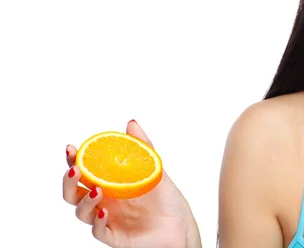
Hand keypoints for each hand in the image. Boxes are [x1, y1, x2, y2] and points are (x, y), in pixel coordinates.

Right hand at [63, 120, 201, 247]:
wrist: (180, 224)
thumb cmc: (166, 198)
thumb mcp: (154, 168)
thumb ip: (141, 146)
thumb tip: (131, 123)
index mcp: (109, 184)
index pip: (84, 171)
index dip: (73, 160)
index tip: (71, 148)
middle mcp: (104, 201)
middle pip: (73, 193)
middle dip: (69, 181)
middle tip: (75, 170)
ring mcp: (107, 219)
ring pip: (82, 212)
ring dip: (84, 200)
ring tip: (97, 189)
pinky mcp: (114, 236)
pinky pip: (99, 231)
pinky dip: (98, 222)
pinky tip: (104, 212)